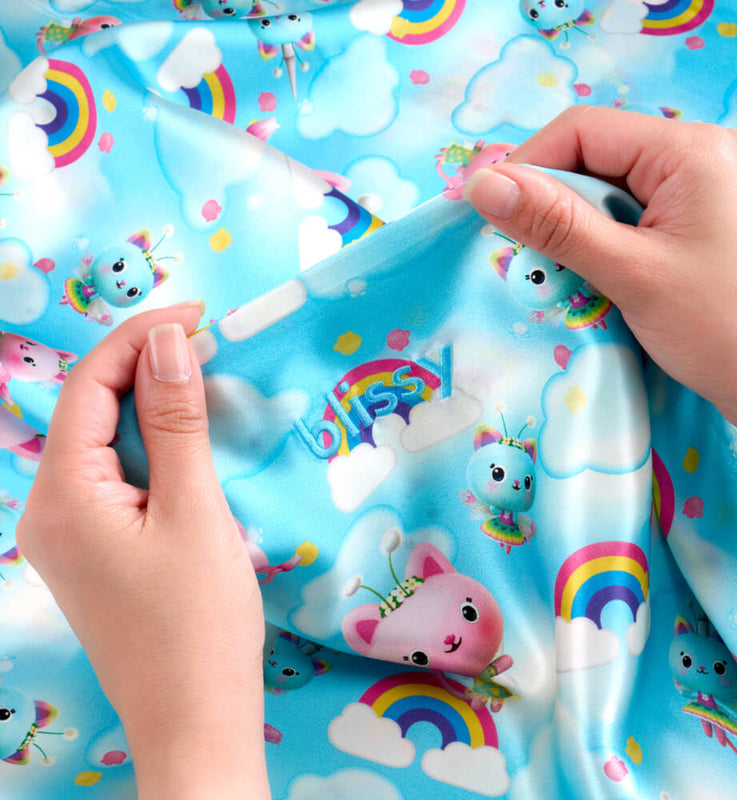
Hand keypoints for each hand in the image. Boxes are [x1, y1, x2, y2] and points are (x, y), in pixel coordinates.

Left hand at [17, 303, 269, 799]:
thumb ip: (176, 421)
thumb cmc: (199, 621)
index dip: (140, 338)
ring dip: (151, 404)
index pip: (90, 387)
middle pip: (90, 409)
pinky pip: (114, 474)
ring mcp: (67, 533)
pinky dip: (151, 445)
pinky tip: (187, 438)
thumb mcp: (195, 511)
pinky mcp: (92, 549)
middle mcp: (47, 508)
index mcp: (61, 495)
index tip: (199, 316)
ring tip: (205, 380)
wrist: (195, 718)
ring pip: (103, 441)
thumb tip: (168, 340)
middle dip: (145, 366)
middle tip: (209, 344)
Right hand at [463, 106, 736, 463]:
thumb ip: (555, 224)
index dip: (525, 166)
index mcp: (691, 150)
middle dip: (549, 203)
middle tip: (516, 251)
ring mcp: (702, 192)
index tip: (484, 211)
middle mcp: (699, 156)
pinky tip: (589, 278)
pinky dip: (600, 246)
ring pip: (609, 193)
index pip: (583, 131)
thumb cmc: (725, 330)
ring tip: (555, 273)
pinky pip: (632, 219)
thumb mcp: (631, 274)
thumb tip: (482, 184)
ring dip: (572, 230)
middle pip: (595, 159)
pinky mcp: (699, 225)